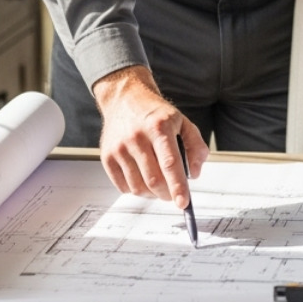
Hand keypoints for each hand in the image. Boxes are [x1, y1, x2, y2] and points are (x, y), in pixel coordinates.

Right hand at [92, 65, 208, 207]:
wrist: (125, 99)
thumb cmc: (155, 113)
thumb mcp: (182, 121)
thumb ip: (195, 146)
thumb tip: (194, 174)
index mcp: (159, 127)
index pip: (170, 163)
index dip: (178, 186)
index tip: (184, 202)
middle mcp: (137, 137)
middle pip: (153, 179)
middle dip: (167, 193)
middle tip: (173, 194)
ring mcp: (119, 147)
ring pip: (138, 187)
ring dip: (152, 194)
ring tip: (158, 185)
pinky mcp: (107, 156)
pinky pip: (123, 186)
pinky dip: (136, 190)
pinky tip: (142, 179)